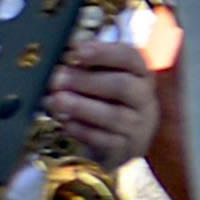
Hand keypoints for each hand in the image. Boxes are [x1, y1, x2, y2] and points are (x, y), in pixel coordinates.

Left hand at [47, 44, 158, 171]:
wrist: (122, 141)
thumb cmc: (106, 99)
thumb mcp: (103, 77)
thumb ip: (87, 65)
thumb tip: (62, 53)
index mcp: (139, 72)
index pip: (129, 57)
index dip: (104, 52)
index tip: (77, 51)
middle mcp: (143, 98)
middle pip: (122, 86)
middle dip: (86, 81)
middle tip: (57, 79)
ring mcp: (137, 126)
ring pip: (113, 116)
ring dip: (81, 107)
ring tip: (56, 100)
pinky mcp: (124, 149)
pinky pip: (104, 140)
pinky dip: (82, 130)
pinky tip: (65, 123)